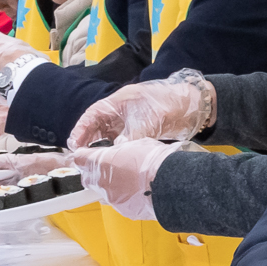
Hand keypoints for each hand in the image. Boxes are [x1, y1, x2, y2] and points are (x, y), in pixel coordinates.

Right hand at [69, 71, 216, 148]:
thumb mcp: (144, 122)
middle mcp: (119, 112)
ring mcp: (128, 122)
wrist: (192, 106)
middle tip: (81, 159)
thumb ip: (128, 139)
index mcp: (116, 103)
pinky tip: (113, 161)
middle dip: (88, 142)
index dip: (80, 131)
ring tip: (94, 163)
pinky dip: (116, 151)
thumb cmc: (166, 104)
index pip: (91, 116)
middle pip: (97, 128)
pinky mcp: (138, 131)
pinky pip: (121, 142)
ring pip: (108, 137)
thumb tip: (115, 156)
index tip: (74, 145)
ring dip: (102, 149)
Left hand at [75, 137, 187, 220]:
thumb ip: (123, 148)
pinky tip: (140, 191)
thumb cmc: (155, 161)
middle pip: (88, 179)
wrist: (171, 184)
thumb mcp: (138, 144)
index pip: (80, 159)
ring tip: (132, 181)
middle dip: (95, 174)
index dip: (84, 157)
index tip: (87, 155)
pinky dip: (127, 197)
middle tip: (110, 168)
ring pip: (105, 192)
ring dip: (114, 186)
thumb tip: (122, 148)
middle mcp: (102, 182)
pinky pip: (120, 202)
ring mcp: (112, 198)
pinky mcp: (124, 210)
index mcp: (101, 162)